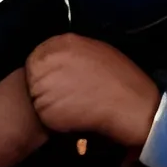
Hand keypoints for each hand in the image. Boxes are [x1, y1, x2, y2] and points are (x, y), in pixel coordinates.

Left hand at [23, 34, 159, 146]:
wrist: (133, 106)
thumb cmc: (122, 79)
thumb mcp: (96, 51)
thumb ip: (74, 52)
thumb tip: (62, 59)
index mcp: (60, 42)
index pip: (38, 59)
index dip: (49, 75)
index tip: (62, 85)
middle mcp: (48, 60)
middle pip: (33, 79)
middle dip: (46, 90)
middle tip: (70, 99)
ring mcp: (44, 84)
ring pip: (38, 100)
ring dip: (51, 107)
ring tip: (76, 108)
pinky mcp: (46, 110)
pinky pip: (45, 118)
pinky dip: (57, 123)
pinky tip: (76, 120)